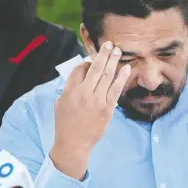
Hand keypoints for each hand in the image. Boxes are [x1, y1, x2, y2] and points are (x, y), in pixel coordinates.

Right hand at [49, 41, 130, 179]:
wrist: (73, 144)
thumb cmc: (66, 123)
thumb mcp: (61, 103)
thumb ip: (70, 88)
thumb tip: (81, 75)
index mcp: (70, 91)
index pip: (79, 69)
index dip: (86, 62)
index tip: (92, 61)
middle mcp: (83, 93)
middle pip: (95, 68)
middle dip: (103, 54)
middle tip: (109, 43)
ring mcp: (96, 101)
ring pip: (106, 76)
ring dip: (113, 61)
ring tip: (118, 50)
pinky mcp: (107, 109)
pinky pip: (116, 90)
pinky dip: (122, 78)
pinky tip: (126, 68)